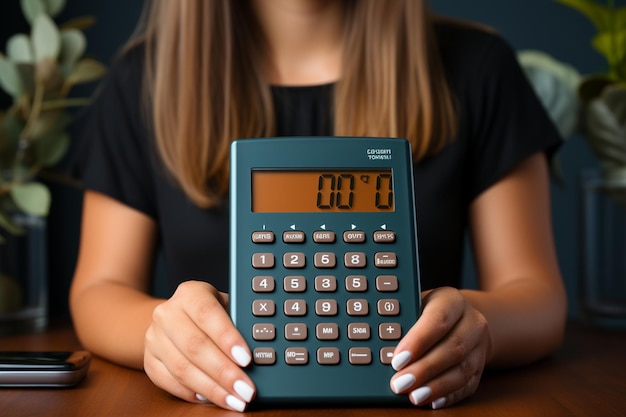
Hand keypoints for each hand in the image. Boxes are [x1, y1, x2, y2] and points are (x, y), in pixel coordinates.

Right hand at [143, 281, 255, 411]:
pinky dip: (192, 393)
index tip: (247, 359)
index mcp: (190, 293)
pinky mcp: (148, 360)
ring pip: (182, 369)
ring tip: (235, 400)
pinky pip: (169, 382)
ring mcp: (153, 337)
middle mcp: (167, 313)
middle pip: (195, 346)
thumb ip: (237, 323)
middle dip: (224, 372)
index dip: (227, 338)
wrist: (172, 317)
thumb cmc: (209, 314)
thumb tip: (259, 350)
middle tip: (246, 389)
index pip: (208, 314)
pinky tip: (210, 398)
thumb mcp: (225, 307)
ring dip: (211, 389)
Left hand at [389, 287, 490, 408]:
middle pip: (453, 348)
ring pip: (462, 370)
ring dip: (436, 386)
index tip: (397, 360)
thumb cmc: (430, 311)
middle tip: (400, 383)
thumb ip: (405, 322)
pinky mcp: (481, 368)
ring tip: (414, 396)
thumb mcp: (417, 305)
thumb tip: (384, 349)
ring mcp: (480, 346)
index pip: (438, 320)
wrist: (463, 317)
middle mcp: (472, 322)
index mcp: (452, 300)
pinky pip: (469, 385)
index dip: (418, 341)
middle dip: (424, 369)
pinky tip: (432, 401)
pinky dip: (450, 396)